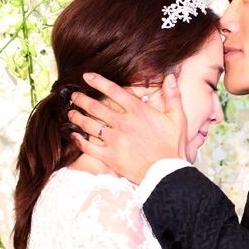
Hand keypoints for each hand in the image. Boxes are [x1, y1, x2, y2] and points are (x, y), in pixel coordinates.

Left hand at [68, 73, 186, 182]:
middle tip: (74, 95)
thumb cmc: (173, 146)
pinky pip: (88, 147)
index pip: (114, 91)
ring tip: (70, 113)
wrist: (167, 173)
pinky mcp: (110, 156)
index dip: (98, 81)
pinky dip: (79, 140)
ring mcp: (114, 140)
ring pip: (89, 125)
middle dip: (82, 99)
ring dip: (77, 117)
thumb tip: (169, 77)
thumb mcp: (178, 118)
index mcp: (138, 111)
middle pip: (96, 107)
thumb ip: (173, 96)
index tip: (86, 76)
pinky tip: (73, 136)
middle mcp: (123, 123)